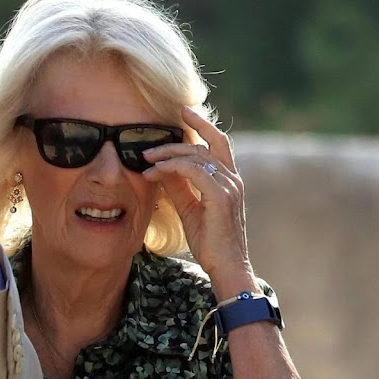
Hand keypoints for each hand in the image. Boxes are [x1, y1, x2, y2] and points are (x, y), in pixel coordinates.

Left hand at [142, 107, 254, 288]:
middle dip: (176, 140)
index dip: (203, 124)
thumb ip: (179, 186)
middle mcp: (232, 179)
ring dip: (167, 155)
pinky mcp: (221, 198)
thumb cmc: (209, 240)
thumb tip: (160, 168)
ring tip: (145, 160)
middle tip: (147, 147)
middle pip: (205, 145)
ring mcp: (229, 187)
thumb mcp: (189, 208)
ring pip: (197, 156)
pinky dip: (172, 167)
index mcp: (228, 180)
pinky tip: (154, 173)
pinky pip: (194, 171)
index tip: (183, 111)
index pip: (218, 142)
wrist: (225, 266)